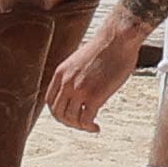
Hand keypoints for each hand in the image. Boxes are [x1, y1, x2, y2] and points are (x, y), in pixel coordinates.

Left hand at [41, 7, 140, 131]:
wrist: (118, 39)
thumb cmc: (106, 47)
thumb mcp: (79, 60)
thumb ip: (74, 74)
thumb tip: (79, 86)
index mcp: (60, 73)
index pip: (50, 100)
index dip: (57, 111)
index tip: (68, 115)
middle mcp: (66, 83)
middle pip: (57, 112)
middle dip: (67, 122)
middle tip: (79, 124)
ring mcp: (79, 90)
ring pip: (70, 119)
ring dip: (79, 126)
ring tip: (89, 126)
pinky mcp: (94, 96)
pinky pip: (85, 120)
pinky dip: (89, 127)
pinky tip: (96, 127)